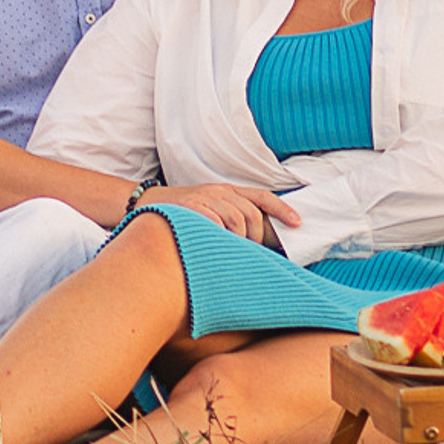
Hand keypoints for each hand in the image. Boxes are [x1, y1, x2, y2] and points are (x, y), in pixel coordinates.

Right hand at [142, 181, 300, 242]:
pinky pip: (216, 224)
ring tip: (229, 253)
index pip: (260, 197)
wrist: (145, 206)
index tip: (297, 222)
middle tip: (249, 253)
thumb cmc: (180, 215)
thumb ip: (229, 218)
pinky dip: (220, 237)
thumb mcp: (207, 208)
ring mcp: (204, 199)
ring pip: (237, 220)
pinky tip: (215, 247)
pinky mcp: (191, 208)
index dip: (281, 208)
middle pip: (251, 214)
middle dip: (256, 237)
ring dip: (238, 241)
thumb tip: (253, 243)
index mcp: (225, 190)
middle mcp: (217, 191)